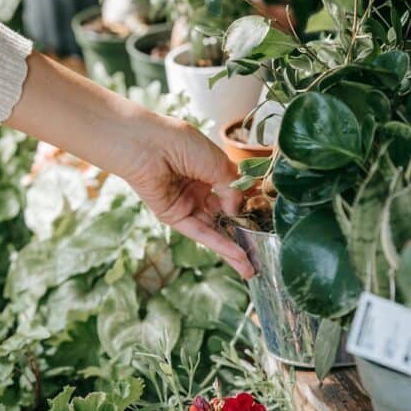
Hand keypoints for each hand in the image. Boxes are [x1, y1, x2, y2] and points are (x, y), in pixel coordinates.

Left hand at [124, 120, 255, 278]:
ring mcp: (186, 203)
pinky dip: (218, 244)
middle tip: (260, 253)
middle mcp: (197, 187)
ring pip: (213, 229)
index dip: (247, 205)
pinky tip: (237, 255)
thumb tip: (236, 210)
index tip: (265, 219)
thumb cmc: (179, 143)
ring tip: (251, 267)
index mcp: (208, 168)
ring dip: (232, 248)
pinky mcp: (173, 216)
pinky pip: (199, 232)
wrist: (146, 146)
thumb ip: (231, 189)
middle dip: (241, 235)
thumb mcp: (217, 163)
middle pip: (223, 216)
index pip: (232, 191)